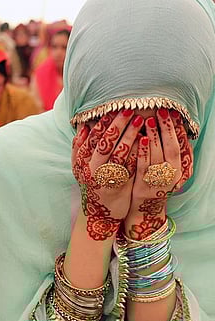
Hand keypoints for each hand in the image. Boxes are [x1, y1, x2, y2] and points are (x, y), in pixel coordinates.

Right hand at [72, 110, 142, 239]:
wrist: (100, 213)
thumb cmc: (92, 184)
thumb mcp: (80, 167)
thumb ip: (79, 147)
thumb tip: (82, 126)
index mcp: (81, 161)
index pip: (92, 137)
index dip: (103, 122)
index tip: (113, 109)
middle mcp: (91, 168)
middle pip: (105, 142)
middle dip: (118, 124)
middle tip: (130, 110)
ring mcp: (105, 177)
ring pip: (119, 153)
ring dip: (130, 135)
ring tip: (140, 122)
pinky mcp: (120, 185)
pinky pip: (129, 165)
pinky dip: (137, 152)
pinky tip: (145, 140)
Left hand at [124, 109, 192, 238]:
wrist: (144, 209)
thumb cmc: (153, 183)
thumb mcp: (166, 169)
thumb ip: (169, 153)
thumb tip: (170, 129)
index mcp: (180, 169)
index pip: (181, 144)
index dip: (178, 128)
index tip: (173, 113)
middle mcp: (172, 174)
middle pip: (171, 147)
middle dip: (167, 128)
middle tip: (161, 111)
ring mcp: (158, 180)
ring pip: (158, 154)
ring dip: (154, 135)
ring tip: (149, 119)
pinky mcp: (143, 184)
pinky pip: (144, 165)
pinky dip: (143, 151)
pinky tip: (140, 138)